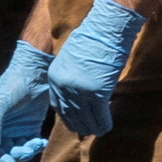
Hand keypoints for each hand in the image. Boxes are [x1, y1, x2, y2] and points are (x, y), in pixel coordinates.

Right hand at [0, 39, 55, 161]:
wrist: (35, 71)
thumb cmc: (14, 84)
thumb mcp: (0, 104)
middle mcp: (1, 127)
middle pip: (6, 151)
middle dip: (16, 155)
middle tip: (26, 152)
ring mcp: (17, 127)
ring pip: (20, 148)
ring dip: (27, 151)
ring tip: (36, 143)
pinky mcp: (31, 126)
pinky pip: (32, 143)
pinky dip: (36, 145)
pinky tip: (42, 141)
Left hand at [42, 0, 144, 140]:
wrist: (105, 29)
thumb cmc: (92, 39)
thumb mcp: (72, 59)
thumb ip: (72, 76)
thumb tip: (78, 90)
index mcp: (54, 77)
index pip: (58, 105)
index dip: (68, 116)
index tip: (75, 123)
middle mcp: (63, 86)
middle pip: (70, 114)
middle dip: (80, 125)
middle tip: (87, 132)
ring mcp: (79, 91)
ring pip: (85, 118)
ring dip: (92, 127)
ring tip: (98, 132)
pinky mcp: (96, 93)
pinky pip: (100, 115)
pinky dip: (104, 123)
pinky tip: (107, 128)